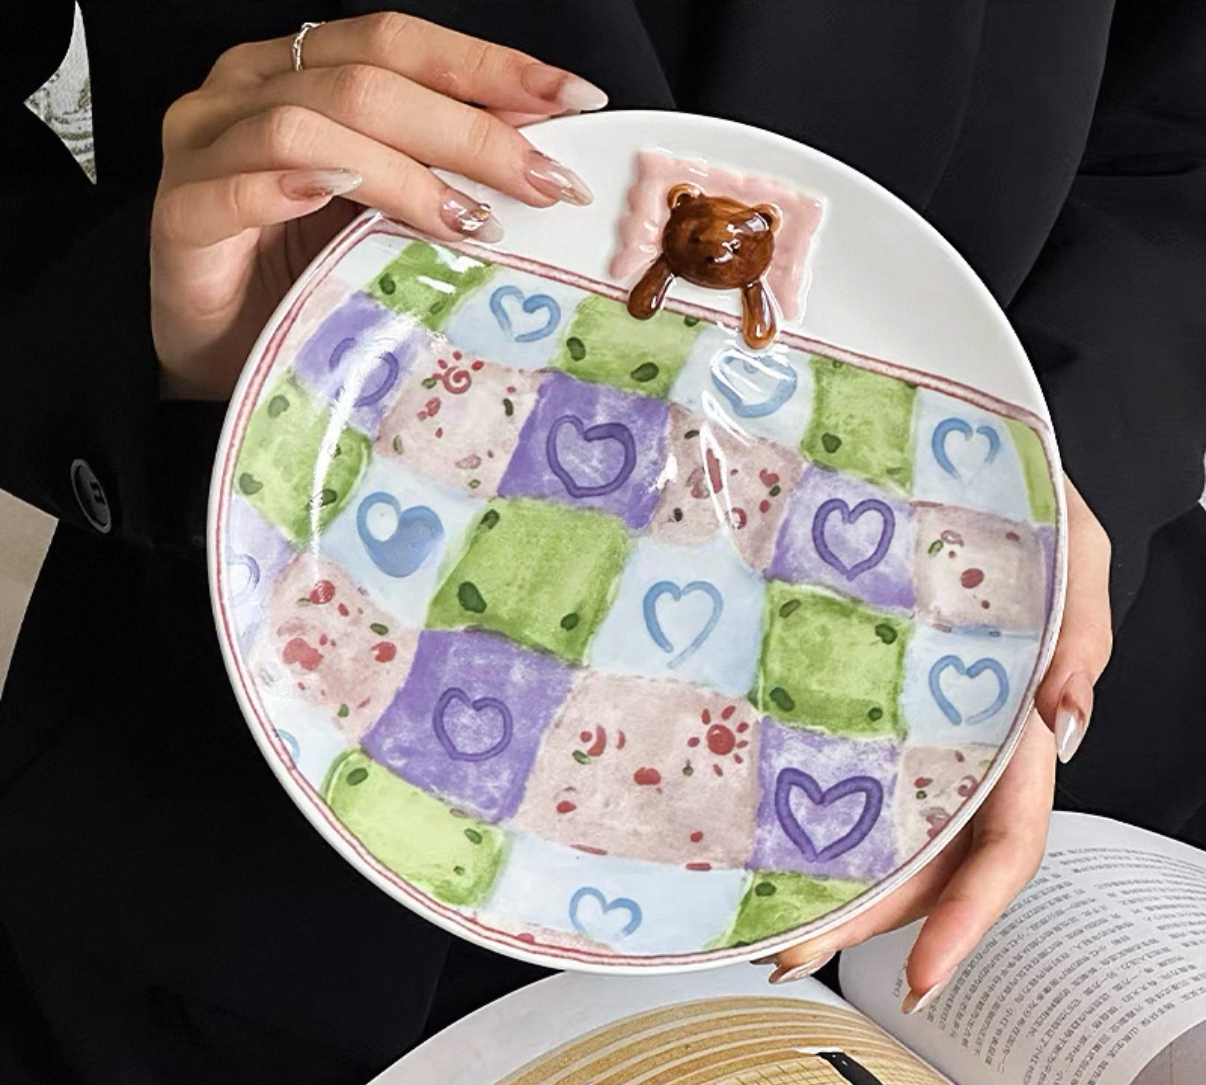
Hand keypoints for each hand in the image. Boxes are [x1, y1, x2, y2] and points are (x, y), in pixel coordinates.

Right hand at [150, 12, 605, 400]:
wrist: (220, 345)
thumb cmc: (302, 273)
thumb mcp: (384, 211)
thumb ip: (437, 168)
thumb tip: (538, 151)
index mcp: (300, 72)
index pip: (401, 42)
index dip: (490, 67)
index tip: (574, 98)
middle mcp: (248, 88)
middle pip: (368, 80)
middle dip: (472, 131)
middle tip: (543, 182)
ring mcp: (207, 146)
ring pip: (310, 124)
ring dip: (405, 172)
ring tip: (470, 220)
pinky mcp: (181, 214)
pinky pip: (238, 187)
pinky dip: (297, 188)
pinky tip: (346, 200)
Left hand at [761, 479, 1112, 1010]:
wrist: (956, 453)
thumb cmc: (1021, 495)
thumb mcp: (1068, 544)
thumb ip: (1081, 631)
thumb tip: (1067, 722)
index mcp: (1018, 723)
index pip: (1006, 841)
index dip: (969, 914)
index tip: (920, 973)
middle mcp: (961, 740)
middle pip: (928, 857)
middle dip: (868, 917)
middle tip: (790, 952)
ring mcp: (907, 720)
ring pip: (880, 823)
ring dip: (830, 879)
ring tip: (760, 920)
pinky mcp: (859, 689)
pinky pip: (841, 760)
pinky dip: (810, 808)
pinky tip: (761, 834)